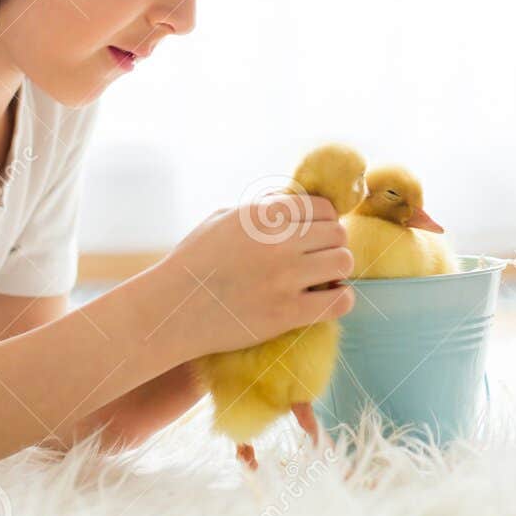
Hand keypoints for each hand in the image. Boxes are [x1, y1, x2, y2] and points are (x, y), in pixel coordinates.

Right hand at [146, 194, 354, 356]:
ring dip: (336, 270)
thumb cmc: (192, 263)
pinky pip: (340, 300)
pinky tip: (325, 300)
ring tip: (321, 279)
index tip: (315, 235)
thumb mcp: (222, 220)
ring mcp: (284, 278)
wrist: (171, 310)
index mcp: (263, 215)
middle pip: (338, 233)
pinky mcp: (287, 313)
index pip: (323, 207)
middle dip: (331, 245)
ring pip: (343, 262)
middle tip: (318, 259)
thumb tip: (292, 201)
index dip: (323, 221)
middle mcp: (278, 242)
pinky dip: (340, 299)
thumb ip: (260, 209)